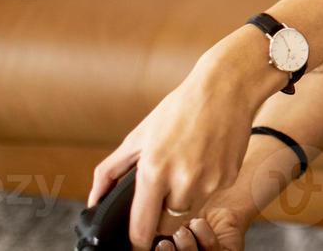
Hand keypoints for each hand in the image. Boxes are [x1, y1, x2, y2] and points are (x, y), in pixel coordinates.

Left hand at [87, 43, 271, 250]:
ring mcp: (209, 181)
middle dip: (161, 214)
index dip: (136, 240)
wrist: (227, 88)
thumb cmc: (181, 107)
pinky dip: (205, 183)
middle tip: (163, 190)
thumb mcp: (139, 135)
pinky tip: (206, 157)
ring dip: (184, 198)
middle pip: (167, 224)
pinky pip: (211, 194)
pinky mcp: (228, 177)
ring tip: (187, 166)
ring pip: (190, 210)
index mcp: (154, 170)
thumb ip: (110, 171)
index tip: (136, 240)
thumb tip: (93, 200)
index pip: (141, 228)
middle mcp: (183, 181)